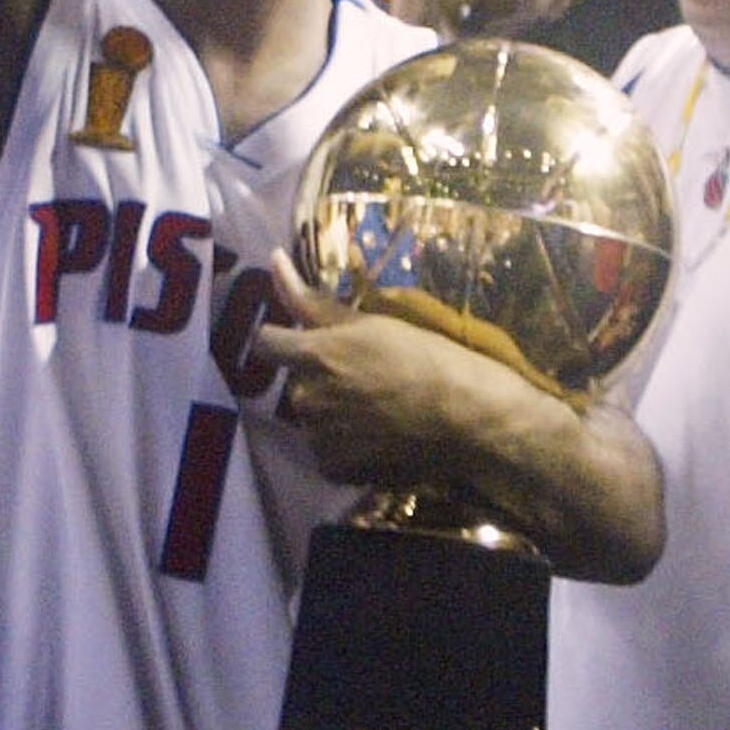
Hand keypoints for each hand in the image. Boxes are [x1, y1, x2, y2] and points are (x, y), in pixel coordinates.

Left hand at [252, 249, 524, 490]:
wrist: (465, 417)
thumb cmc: (424, 358)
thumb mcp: (371, 322)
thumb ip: (313, 300)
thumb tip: (274, 259)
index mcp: (313, 356)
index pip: (264, 343)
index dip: (281, 339)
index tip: (304, 340)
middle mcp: (306, 399)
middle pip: (298, 382)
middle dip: (321, 378)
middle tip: (365, 376)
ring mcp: (319, 438)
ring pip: (313, 418)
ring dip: (333, 413)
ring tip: (378, 408)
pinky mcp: (335, 469)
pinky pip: (327, 452)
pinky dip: (346, 445)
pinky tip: (379, 436)